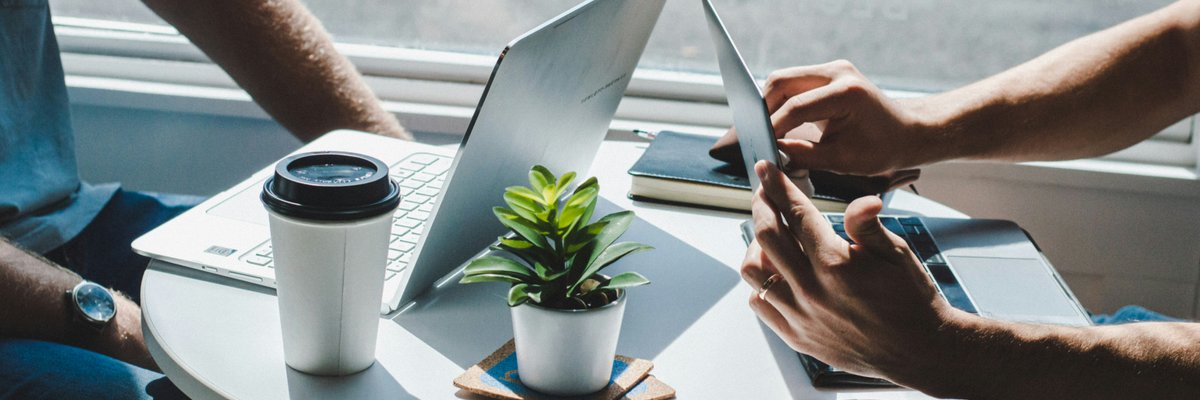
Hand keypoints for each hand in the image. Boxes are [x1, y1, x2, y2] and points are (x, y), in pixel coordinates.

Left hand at [740, 160, 966, 383]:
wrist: (919, 351)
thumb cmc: (911, 299)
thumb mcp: (897, 254)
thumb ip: (868, 225)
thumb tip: (862, 200)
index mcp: (836, 264)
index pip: (796, 214)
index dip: (778, 186)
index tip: (767, 170)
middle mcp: (812, 291)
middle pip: (766, 236)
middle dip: (761, 206)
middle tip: (764, 194)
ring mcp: (801, 316)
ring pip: (754, 271)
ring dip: (756, 246)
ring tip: (769, 235)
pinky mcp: (797, 337)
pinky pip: (760, 304)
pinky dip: (760, 284)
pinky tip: (776, 273)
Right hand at [762, 60, 941, 174]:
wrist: (908, 132)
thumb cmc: (884, 148)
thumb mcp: (843, 160)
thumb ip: (804, 156)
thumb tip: (773, 153)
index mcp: (846, 92)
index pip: (795, 107)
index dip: (773, 128)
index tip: (760, 147)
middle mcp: (837, 73)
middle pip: (781, 82)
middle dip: (764, 110)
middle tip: (756, 136)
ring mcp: (832, 70)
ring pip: (784, 80)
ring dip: (771, 104)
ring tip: (766, 131)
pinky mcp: (828, 75)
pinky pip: (794, 84)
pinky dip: (782, 102)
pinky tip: (779, 123)